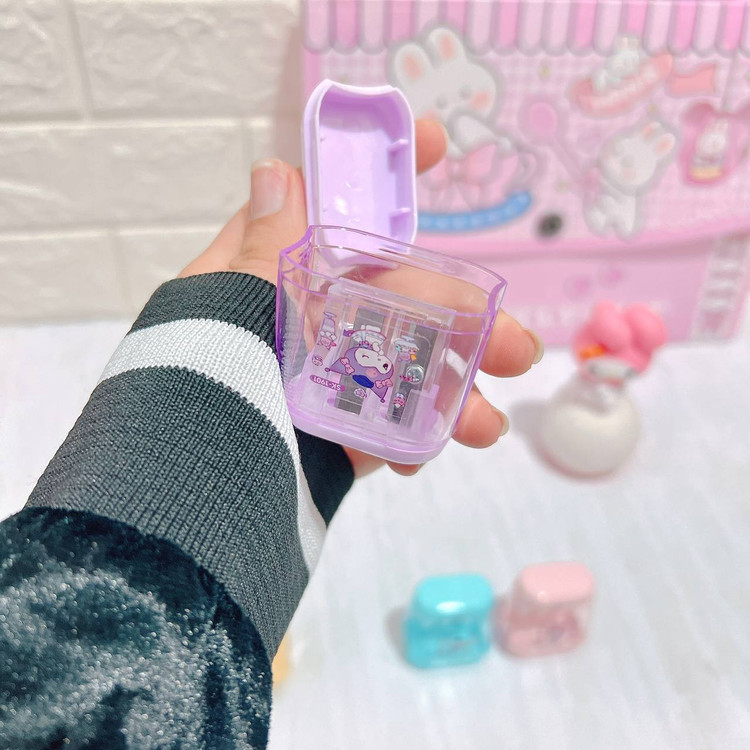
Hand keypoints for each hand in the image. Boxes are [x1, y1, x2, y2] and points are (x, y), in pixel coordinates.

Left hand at [180, 119, 543, 476]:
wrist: (193, 483)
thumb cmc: (203, 377)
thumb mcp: (229, 303)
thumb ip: (263, 246)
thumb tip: (276, 171)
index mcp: (282, 278)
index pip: (335, 214)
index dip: (385, 177)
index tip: (435, 142)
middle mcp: (311, 321)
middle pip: (397, 302)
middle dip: (461, 322)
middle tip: (519, 349)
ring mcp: (326, 379)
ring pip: (404, 369)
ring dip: (453, 395)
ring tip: (486, 427)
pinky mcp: (332, 436)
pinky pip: (383, 429)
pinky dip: (409, 443)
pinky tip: (417, 458)